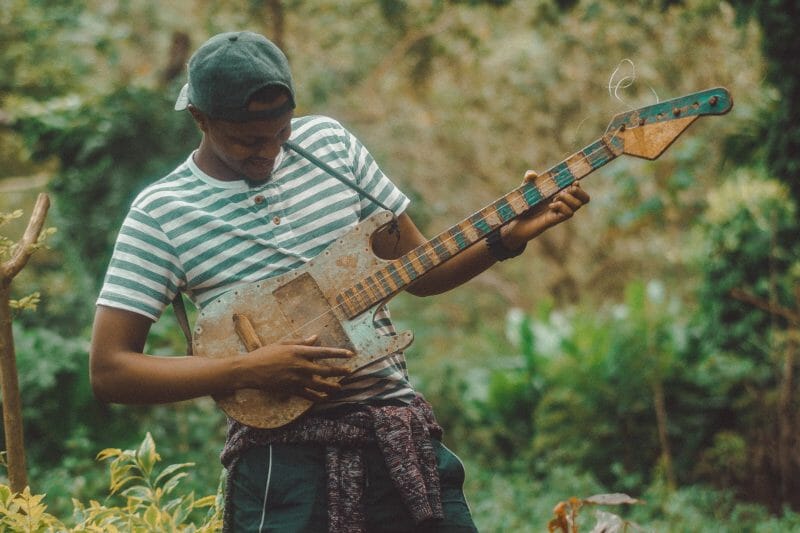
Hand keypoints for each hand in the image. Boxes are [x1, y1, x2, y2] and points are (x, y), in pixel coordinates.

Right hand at [237, 335, 354, 400]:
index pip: (324, 352)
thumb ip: (301, 342)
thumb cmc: (266, 354)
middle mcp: (301, 366)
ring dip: (332, 386)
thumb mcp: (284, 344)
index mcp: (299, 352)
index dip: (339, 353)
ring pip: (320, 385)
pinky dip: (319, 397)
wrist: (250, 370)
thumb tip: (315, 338)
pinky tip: (325, 398)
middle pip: (326, 370)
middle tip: (349, 372)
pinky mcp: (292, 390)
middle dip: (340, 371)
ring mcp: (297, 379)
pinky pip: (309, 395)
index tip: (350, 354)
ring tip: (340, 387)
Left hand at [501, 170, 589, 248]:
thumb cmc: (523, 205)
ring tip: (555, 198)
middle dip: (580, 192)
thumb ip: (528, 180)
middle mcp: (562, 203)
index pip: (577, 188)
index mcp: (559, 193)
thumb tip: (532, 174)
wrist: (515, 223)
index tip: (573, 181)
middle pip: (585, 198)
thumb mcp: (525, 190)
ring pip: (578, 205)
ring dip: (569, 198)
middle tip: (569, 189)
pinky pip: (568, 214)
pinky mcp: (554, 220)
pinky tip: (550, 206)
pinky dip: (562, 206)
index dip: (578, 184)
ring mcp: (559, 212)